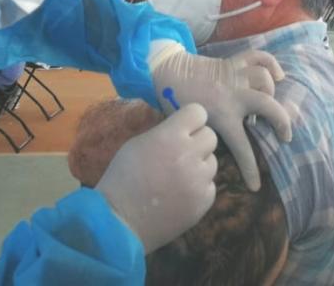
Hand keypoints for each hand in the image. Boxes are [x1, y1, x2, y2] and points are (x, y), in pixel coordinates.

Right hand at [96, 104, 217, 252]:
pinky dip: (198, 187)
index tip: (183, 127)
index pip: (198, 113)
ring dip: (199, 165)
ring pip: (212, 162)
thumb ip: (164, 133)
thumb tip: (181, 127)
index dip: (190, 119)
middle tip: (181, 152)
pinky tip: (179, 194)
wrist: (120, 220)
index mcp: (170, 137)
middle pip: (211, 136)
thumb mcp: (137, 144)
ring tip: (177, 176)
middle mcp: (190, 156)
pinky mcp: (204, 202)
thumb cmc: (122, 177)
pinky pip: (209, 185)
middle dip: (197, 141)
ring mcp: (200, 181)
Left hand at [150, 43, 293, 191]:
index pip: (242, 148)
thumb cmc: (174, 100)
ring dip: (271, 92)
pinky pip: (259, 58)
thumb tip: (218, 152)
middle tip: (284, 136)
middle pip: (269, 107)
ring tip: (269, 101)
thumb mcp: (189, 124)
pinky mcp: (233, 62)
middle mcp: (234, 96)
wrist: (167, 70)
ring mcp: (235, 77)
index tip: (256, 186)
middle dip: (282, 122)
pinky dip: (271, 64)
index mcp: (222, 115)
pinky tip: (277, 75)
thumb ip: (207, 136)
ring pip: (265, 80)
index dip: (251, 170)